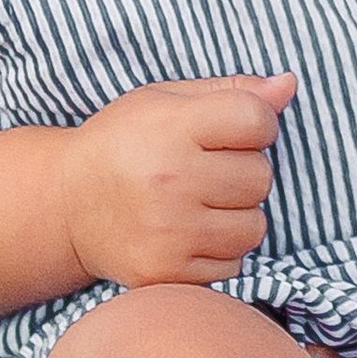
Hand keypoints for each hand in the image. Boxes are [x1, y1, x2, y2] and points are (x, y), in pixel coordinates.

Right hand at [58, 73, 295, 287]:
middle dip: (244, 172)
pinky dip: (219, 251)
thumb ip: (231, 91)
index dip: (257, 124)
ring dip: (237, 216)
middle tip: (206, 172)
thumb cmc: (123, 143)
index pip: (257, 120)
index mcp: (170, 127)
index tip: (233, 132)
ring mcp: (167, 231)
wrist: (66, 204)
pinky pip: (233, 264)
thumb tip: (289, 85)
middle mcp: (169, 180)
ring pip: (254, 227)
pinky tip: (188, 233)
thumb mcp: (165, 100)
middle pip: (260, 177)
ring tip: (199, 204)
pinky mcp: (165, 272)